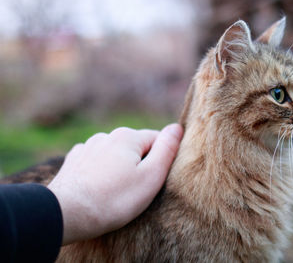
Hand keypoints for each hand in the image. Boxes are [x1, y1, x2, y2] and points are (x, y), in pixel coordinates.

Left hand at [47, 124, 182, 244]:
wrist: (67, 213)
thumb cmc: (114, 199)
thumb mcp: (151, 176)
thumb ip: (167, 149)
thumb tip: (177, 127)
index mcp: (128, 137)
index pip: (158, 140)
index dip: (162, 160)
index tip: (156, 180)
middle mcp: (107, 136)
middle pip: (136, 147)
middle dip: (141, 163)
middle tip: (137, 190)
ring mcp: (88, 147)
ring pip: (115, 154)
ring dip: (120, 167)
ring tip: (117, 191)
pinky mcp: (74, 160)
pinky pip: (96, 161)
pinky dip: (101, 170)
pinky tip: (99, 186)